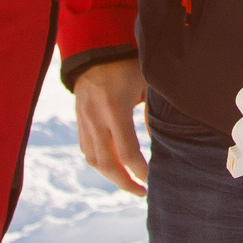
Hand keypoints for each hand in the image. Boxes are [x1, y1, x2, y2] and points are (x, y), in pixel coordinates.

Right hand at [73, 57, 148, 196]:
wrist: (96, 49)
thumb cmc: (127, 65)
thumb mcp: (147, 83)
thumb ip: (153, 112)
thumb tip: (164, 141)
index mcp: (114, 109)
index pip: (128, 153)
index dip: (142, 171)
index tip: (155, 180)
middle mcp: (95, 119)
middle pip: (107, 164)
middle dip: (125, 183)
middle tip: (142, 192)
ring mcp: (84, 120)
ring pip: (93, 160)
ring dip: (111, 176)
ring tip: (129, 183)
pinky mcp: (79, 120)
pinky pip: (86, 149)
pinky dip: (100, 162)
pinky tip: (114, 166)